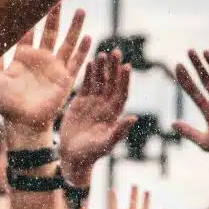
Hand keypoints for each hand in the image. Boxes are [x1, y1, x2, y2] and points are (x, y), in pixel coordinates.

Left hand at [0, 4, 90, 130]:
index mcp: (23, 57)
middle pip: (50, 31)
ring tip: (81, 11)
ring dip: (74, 27)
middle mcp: (41, 59)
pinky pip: (76, 62)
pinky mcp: (65, 79)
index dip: (31, 16)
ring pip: (67, 42)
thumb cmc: (6, 104)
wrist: (22, 123)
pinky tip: (89, 37)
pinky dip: (83, 51)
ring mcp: (54, 68)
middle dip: (55, 15)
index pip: (29, 31)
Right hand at [60, 48, 134, 182]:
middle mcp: (106, 105)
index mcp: (114, 114)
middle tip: (117, 52)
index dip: (124, 80)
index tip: (127, 66)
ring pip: (100, 81)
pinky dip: (89, 74)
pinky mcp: (81, 102)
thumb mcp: (105, 144)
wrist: (73, 156)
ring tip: (103, 54)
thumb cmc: (91, 154)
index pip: (121, 93)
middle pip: (112, 83)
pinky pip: (86, 85)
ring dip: (102, 68)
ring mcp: (94, 102)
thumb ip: (119, 131)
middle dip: (114, 68)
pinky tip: (90, 62)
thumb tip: (134, 118)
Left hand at [172, 50, 208, 158]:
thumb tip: (172, 123)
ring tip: (204, 51)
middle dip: (197, 65)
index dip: (185, 78)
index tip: (177, 64)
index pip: (193, 91)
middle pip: (205, 79)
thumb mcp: (206, 142)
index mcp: (208, 111)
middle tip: (189, 51)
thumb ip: (189, 132)